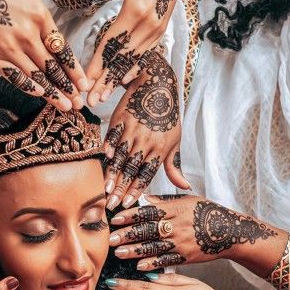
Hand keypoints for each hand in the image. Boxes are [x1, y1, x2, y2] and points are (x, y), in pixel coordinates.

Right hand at [0, 0, 87, 110]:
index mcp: (39, 15)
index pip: (61, 49)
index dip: (74, 69)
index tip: (83, 83)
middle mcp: (27, 36)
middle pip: (52, 68)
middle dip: (67, 88)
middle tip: (78, 104)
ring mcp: (9, 48)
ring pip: (36, 76)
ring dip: (52, 94)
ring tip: (64, 107)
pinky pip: (14, 76)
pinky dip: (28, 87)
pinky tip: (39, 95)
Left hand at [80, 0, 186, 103]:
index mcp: (136, 10)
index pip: (111, 43)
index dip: (97, 64)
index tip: (86, 81)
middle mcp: (148, 24)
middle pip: (121, 58)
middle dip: (105, 81)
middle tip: (92, 100)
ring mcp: (156, 30)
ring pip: (132, 61)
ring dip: (117, 80)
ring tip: (103, 97)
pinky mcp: (160, 32)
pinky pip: (144, 56)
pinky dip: (132, 69)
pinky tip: (123, 82)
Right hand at [103, 50, 185, 210]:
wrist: (157, 85)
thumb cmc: (167, 117)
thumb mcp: (175, 141)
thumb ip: (174, 166)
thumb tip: (185, 186)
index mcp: (160, 149)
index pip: (146, 175)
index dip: (136, 190)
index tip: (127, 204)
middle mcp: (146, 141)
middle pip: (132, 169)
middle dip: (121, 189)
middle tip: (111, 205)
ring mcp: (133, 130)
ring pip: (121, 156)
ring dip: (113, 174)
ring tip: (105, 189)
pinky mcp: (121, 119)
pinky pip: (113, 136)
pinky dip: (109, 147)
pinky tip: (104, 160)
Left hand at [109, 194, 280, 270]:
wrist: (229, 232)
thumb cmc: (206, 213)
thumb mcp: (186, 200)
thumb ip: (164, 201)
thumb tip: (143, 198)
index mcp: (174, 209)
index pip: (148, 211)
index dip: (131, 215)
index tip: (115, 218)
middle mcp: (176, 225)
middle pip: (148, 229)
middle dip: (128, 234)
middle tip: (111, 238)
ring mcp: (181, 242)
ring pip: (154, 246)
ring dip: (135, 250)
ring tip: (119, 253)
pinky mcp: (185, 257)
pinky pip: (166, 261)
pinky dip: (153, 264)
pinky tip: (139, 266)